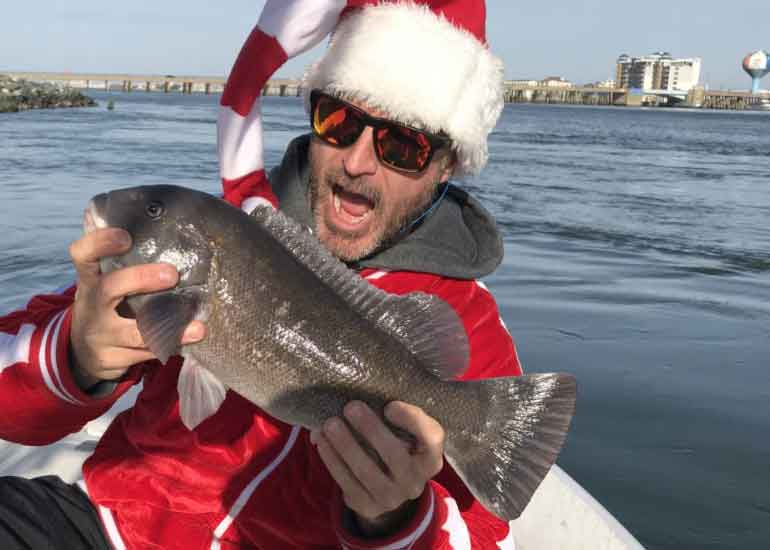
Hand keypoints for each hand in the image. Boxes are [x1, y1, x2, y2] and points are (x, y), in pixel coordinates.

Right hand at [68, 228, 204, 387]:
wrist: (83, 351)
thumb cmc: (107, 305)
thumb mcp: (105, 283)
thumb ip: (126, 264)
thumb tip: (174, 235)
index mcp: (90, 280)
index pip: (83, 255)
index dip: (100, 243)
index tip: (125, 236)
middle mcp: (92, 305)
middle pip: (110, 288)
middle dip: (140, 279)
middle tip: (171, 274)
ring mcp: (100, 334)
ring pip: (134, 332)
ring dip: (168, 328)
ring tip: (198, 327)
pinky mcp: (111, 359)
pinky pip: (146, 353)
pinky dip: (170, 345)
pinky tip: (192, 338)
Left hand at [311, 401, 444, 537]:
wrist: (390, 488)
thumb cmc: (397, 447)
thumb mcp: (406, 434)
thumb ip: (394, 416)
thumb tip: (360, 396)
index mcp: (430, 458)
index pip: (431, 438)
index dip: (411, 421)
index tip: (389, 405)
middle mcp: (415, 482)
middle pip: (395, 455)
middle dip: (371, 429)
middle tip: (351, 407)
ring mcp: (392, 498)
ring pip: (367, 471)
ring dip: (346, 445)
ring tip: (330, 423)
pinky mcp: (368, 506)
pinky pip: (347, 482)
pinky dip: (332, 460)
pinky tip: (322, 441)